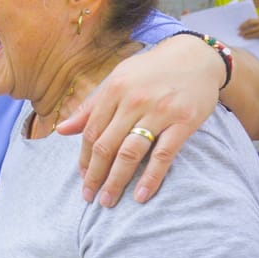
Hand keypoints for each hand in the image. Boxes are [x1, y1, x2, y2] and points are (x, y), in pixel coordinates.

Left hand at [56, 39, 219, 205]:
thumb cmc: (151, 71)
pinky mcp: (184, 122)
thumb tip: (62, 130)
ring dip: (116, 180)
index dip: (84, 158)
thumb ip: (91, 106)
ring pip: (130, 153)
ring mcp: (159, 112)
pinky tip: (141, 196)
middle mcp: (134, 101)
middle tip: (89, 197)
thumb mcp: (118, 80)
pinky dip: (151, 178)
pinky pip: (163, 155)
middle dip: (95, 175)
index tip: (83, 177)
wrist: (197, 56)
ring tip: (108, 201)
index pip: (92, 132)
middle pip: (106, 145)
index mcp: (114, 90)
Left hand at [238, 16, 258, 46]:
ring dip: (245, 32)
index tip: (239, 25)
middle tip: (238, 29)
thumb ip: (258, 23)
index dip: (244, 22)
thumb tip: (244, 25)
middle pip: (250, 22)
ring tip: (240, 34)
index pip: (251, 18)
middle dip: (243, 26)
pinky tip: (245, 37)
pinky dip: (249, 36)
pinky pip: (255, 34)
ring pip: (252, 29)